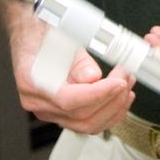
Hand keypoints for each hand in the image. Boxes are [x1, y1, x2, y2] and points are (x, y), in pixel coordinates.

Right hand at [9, 17, 133, 134]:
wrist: (32, 36)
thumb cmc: (43, 35)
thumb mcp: (62, 39)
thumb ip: (78, 62)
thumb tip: (93, 77)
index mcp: (32, 82)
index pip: (68, 100)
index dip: (97, 94)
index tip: (118, 83)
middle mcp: (38, 102)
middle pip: (80, 116)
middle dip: (111, 99)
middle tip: (126, 78)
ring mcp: (48, 111)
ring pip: (86, 125)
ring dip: (113, 108)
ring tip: (127, 86)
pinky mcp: (60, 113)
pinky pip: (86, 122)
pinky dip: (107, 113)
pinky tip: (119, 99)